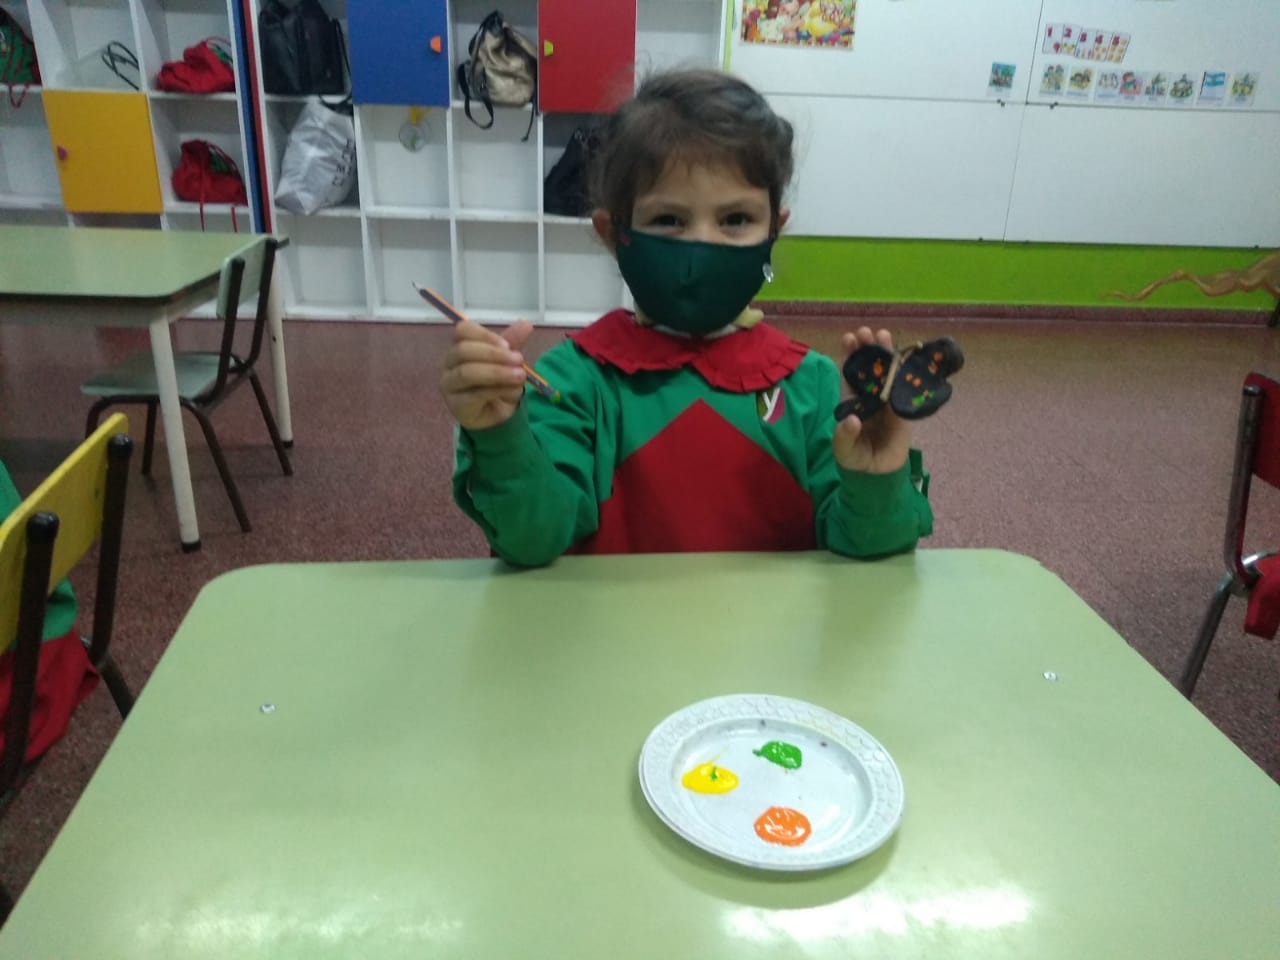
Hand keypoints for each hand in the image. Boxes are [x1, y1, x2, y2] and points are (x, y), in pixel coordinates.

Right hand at [440, 319, 534, 431]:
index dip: (486, 335)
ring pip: (467, 372)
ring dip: (497, 372)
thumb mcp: (507, 361)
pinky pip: (475, 394)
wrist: (494, 415)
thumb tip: (527, 324)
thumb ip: (513, 343)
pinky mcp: (456, 405)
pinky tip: (513, 390)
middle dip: (494, 354)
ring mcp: (449, 385)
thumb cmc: (496, 383)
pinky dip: (498, 389)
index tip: (508, 345)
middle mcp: (449, 364)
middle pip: (463, 350)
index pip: (463, 331)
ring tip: (520, 376)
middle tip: (519, 360)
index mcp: (460, 346)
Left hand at [833, 327, 912, 474]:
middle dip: (867, 349)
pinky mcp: (904, 407)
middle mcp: (869, 396)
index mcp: (852, 401)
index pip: (850, 374)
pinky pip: (906, 386)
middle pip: (869, 368)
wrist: (879, 472)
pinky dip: (907, 372)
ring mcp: (888, 400)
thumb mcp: (845, 450)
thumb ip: (845, 436)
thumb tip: (852, 419)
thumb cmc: (856, 458)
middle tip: (866, 331)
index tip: (849, 338)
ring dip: (886, 353)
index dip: (850, 356)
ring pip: (888, 372)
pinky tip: (907, 355)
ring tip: (883, 334)